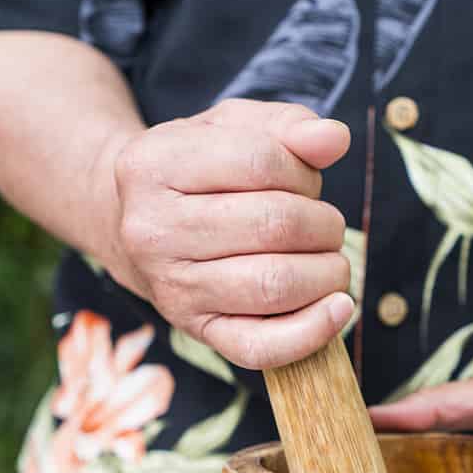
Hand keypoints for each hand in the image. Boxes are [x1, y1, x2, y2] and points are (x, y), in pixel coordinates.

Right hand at [105, 99, 353, 368]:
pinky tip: (338, 307)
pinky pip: (260, 347)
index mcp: (153, 164)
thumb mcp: (231, 128)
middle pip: (274, 225)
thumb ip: (287, 125)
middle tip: (325, 225)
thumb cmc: (198, 171)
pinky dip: (312, 331)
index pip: (260, 162)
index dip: (303, 171)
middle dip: (322, 223)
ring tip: (328, 260)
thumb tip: (333, 138)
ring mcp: (170, 286)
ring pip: (274, 284)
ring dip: (326, 272)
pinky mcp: (195, 330)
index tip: (306, 182)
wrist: (133, 225)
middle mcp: (151, 229)